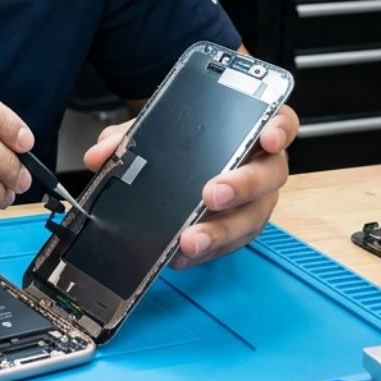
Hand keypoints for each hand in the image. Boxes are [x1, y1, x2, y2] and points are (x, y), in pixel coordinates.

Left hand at [82, 103, 299, 268]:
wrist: (182, 160)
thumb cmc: (183, 140)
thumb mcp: (155, 128)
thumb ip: (129, 135)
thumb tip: (100, 154)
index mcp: (252, 129)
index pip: (280, 122)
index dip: (278, 130)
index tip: (266, 138)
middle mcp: (262, 166)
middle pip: (268, 177)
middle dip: (242, 186)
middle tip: (212, 193)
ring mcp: (255, 202)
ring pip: (250, 219)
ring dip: (220, 231)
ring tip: (190, 240)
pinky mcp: (239, 230)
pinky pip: (229, 245)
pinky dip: (204, 251)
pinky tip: (179, 257)